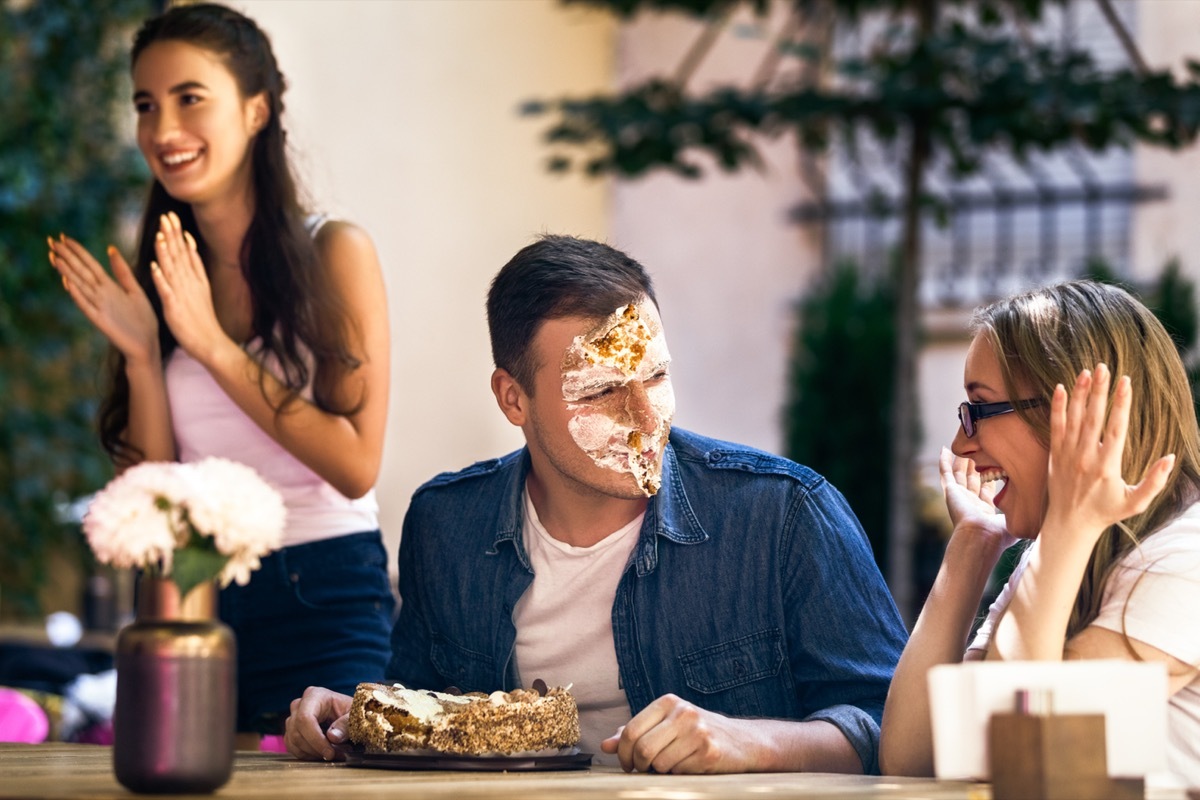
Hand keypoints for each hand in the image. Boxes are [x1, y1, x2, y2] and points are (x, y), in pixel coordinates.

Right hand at [48, 235, 158, 363]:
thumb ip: (122, 272)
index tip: (63, 236)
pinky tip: (68, 284)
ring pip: (81, 286)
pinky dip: (78, 295)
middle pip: (81, 272)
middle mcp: (101, 295)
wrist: (147, 344)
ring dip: (67, 272)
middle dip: (67, 257)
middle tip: (50, 241)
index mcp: (110, 286)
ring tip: (54, 257)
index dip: (78, 251)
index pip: (90, 264)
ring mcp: (99, 307)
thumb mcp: (135, 290)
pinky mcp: (101, 321)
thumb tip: (111, 248)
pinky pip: (87, 306)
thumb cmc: (143, 319)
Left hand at [149, 212, 229, 363]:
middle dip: (172, 235)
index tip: (171, 216)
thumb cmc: (204, 321)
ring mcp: (183, 296)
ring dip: (166, 252)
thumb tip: (190, 248)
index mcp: (197, 280)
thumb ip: (195, 270)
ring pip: (173, 270)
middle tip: (166, 216)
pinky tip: (154, 266)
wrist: (212, 344)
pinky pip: (166, 291)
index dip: (179, 234)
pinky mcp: (175, 309)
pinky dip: (160, 278)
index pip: (187, 252)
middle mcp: (191, 284)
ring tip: (159, 235)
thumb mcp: (202, 292)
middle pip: (180, 256)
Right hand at [283, 686, 351, 761]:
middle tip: (337, 755)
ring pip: (293, 742)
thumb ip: (346, 724)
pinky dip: (308, 755)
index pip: (305, 718)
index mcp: (314, 696)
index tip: (330, 753)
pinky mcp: (292, 731)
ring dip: (313, 754)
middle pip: (297, 732)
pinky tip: (324, 753)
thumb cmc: (352, 712)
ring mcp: (293, 718)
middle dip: (316, 749)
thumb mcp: (355, 715)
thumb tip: (332, 737)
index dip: (315, 739)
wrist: (348, 714)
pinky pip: (293, 747)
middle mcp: (299, 705)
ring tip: (334, 753)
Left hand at [600, 694, 759, 772]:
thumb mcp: (665, 725)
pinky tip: (689, 765)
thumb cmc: (696, 733)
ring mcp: (698, 731)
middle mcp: (683, 712)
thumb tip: (606, 745)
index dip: (623, 753)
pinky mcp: (710, 752)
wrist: (742, 741)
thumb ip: (634, 733)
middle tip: (643, 770)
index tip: (627, 763)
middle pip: (642, 748)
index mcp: (668, 702)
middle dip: (638, 765)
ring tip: (671, 764)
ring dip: (660, 770)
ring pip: (659, 763)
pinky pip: (679, 772)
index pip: (631, 730)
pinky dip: (678, 774)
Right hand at [939, 447, 1015, 558]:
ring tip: (961, 446)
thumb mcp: (1014, 521)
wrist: (981, 537)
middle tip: (977, 449)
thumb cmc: (998, 535)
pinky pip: (946, 473)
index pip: (987, 487)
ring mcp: (959, 496)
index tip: (994, 462)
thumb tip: (1036, 511)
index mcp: (984, 510)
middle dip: (974, 464)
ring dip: (960, 460)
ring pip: (959, 473)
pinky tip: (944, 450)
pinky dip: (944, 461)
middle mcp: (970, 502)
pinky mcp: (950, 491)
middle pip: (972, 478)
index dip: (990, 474)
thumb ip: (1021, 513)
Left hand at [1042, 364, 1173, 551]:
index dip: (1121, 404)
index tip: (1126, 382)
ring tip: (1086, 371)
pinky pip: (1055, 426)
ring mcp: (1068, 454)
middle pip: (1093, 417)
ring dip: (1079, 393)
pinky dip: (1057, 407)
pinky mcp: (1055, 454)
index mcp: (1107, 466)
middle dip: (1099, 390)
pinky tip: (1059, 388)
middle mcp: (1086, 457)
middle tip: (1104, 367)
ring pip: (1073, 418)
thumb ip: (1155, 482)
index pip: (1116, 429)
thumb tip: (1170, 458)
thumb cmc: (1106, 512)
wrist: (1070, 524)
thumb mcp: (1135, 503)